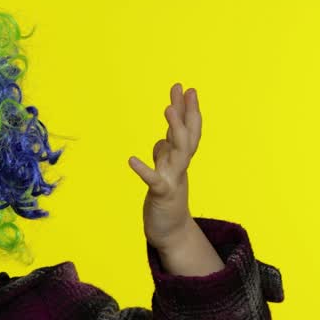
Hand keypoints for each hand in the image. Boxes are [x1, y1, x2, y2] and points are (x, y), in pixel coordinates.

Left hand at [128, 83, 201, 250]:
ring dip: (175, 130)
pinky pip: (153, 181)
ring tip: (167, 109)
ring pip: (179, 152)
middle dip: (186, 112)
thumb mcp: (165, 173)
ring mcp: (173, 179)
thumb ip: (164, 156)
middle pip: (187, 134)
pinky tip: (131, 160)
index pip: (187, 130)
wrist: (171, 232)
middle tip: (184, 89)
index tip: (186, 87)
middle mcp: (180, 166)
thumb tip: (161, 141)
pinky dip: (144, 170)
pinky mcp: (161, 195)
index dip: (187, 110)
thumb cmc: (167, 201)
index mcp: (179, 160)